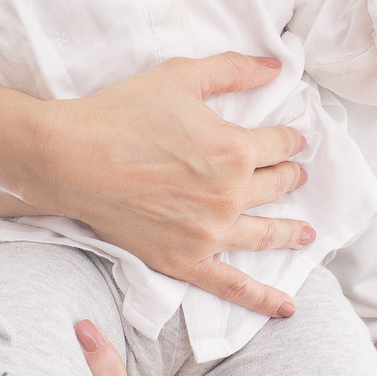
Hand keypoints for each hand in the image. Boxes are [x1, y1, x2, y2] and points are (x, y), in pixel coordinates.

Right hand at [40, 53, 313, 317]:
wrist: (70, 158)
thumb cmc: (122, 113)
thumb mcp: (181, 77)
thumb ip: (233, 70)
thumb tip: (275, 67)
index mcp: (235, 149)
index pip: (280, 145)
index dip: (289, 139)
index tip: (292, 139)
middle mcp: (230, 194)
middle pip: (276, 186)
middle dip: (289, 177)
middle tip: (294, 176)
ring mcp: (209, 232)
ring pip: (265, 234)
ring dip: (291, 232)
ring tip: (306, 233)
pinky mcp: (183, 260)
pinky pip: (232, 285)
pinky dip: (262, 299)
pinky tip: (286, 308)